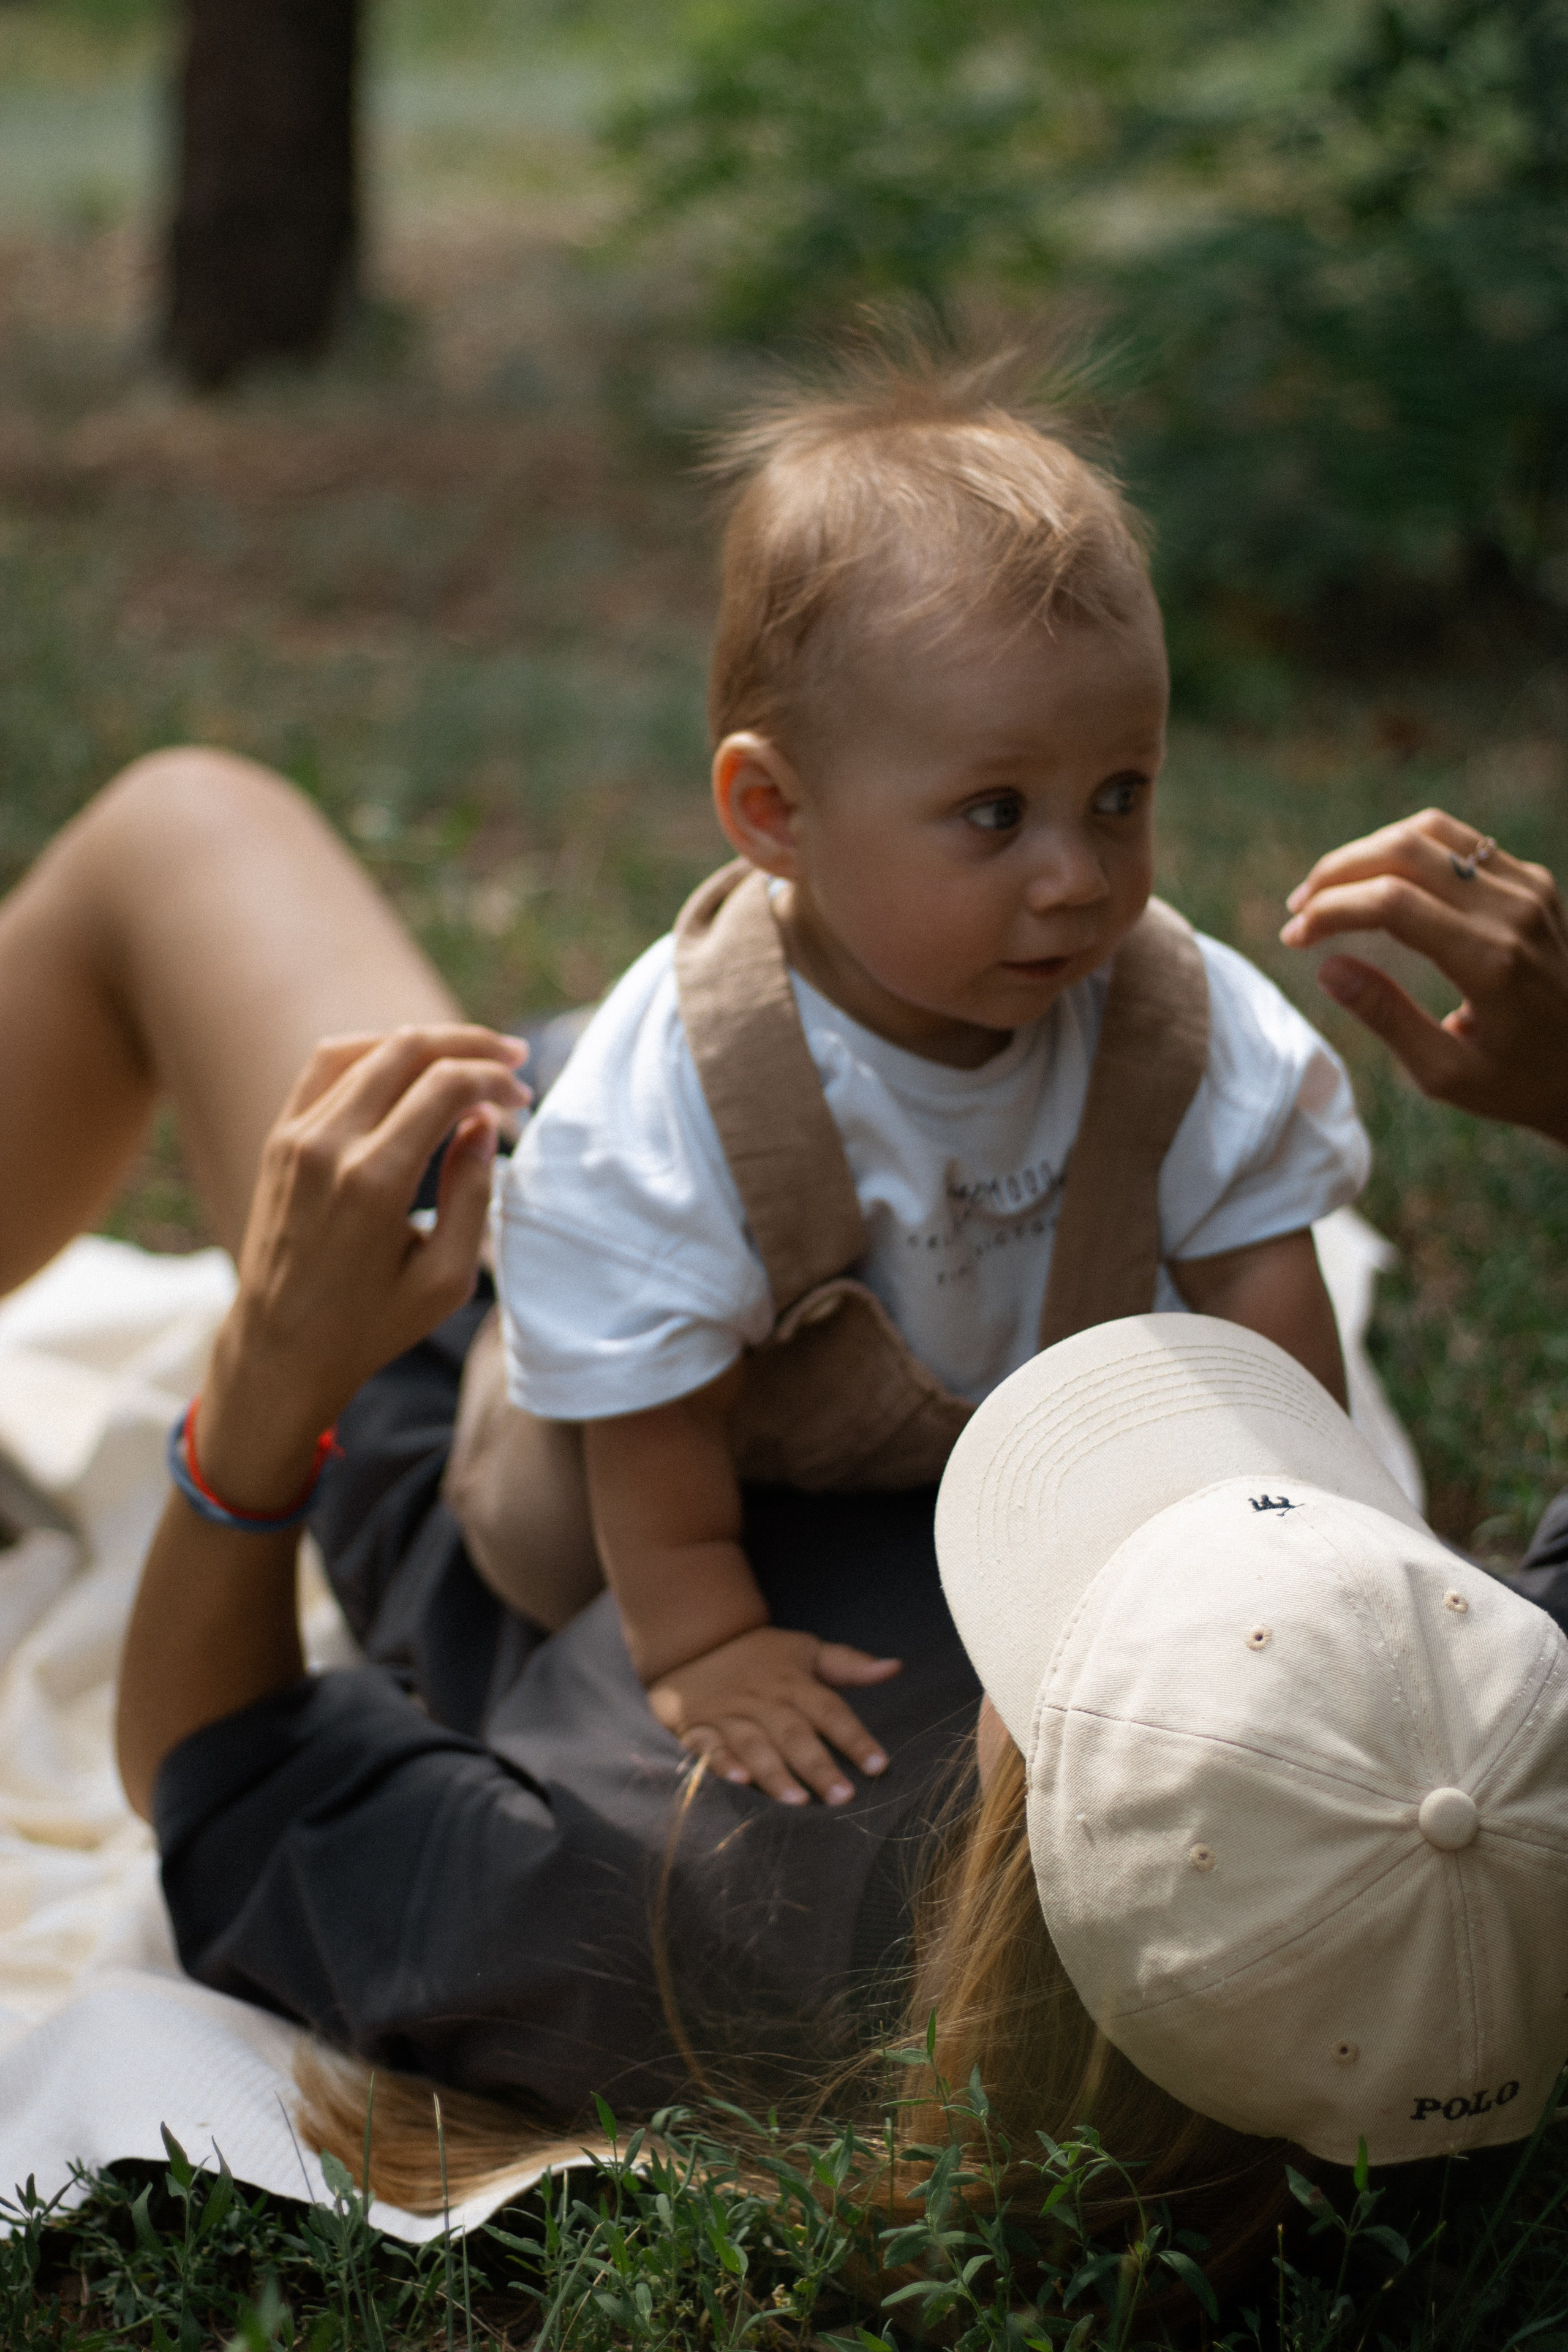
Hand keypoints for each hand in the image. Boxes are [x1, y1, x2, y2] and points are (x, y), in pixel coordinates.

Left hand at [198, 1024, 529, 1510]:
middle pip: (407, 1049)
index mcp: (374, 1180)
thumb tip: (483, 1123)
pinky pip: (326, 1066)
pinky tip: (408, 1066)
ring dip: (423, 1044)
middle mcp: (328, 1145)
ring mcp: (295, 1136)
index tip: (523, 1098)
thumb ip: (472, 1194)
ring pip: (365, 1048)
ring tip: (466, 1056)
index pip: (445, 1085)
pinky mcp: (280, 1139)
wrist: (278, 1349)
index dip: (495, 1079)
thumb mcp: (445, 1278)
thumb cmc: (370, 1326)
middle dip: (469, 1045)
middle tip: (512, 1057)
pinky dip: (374, 1052)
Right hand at [647, 1625, 901, 1805]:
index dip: (855, 1737)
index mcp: (793, 1682)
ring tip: (798, 1802)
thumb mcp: (804, 1650)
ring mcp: (728, 1714)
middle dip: (818, 1766)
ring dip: (775, 1772)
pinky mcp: (696, 1728)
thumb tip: (895, 1667)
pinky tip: (739, 1782)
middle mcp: (763, 1700)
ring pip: (754, 1744)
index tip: (880, 1766)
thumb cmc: (760, 1656)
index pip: (829, 1710)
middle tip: (843, 1798)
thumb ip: (848, 1664)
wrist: (694, 1642)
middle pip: (794, 1733)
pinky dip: (721, 1764)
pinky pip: (708, 1747)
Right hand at [1280, 807, 1567, 1145]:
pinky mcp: (1533, 881)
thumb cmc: (1517, 1082)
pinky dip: (1406, 850)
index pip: (1392, 902)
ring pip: (1429, 833)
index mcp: (1491, 962)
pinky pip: (1458, 843)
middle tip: (1299, 909)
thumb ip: (1386, 1016)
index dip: (1330, 910)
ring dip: (1367, 852)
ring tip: (1329, 890)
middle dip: (1336, 873)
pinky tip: (1378, 883)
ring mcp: (1528, 888)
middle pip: (1404, 851)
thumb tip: (1326, 966)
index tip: (1293, 937)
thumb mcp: (1446, 1073)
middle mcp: (1513, 912)